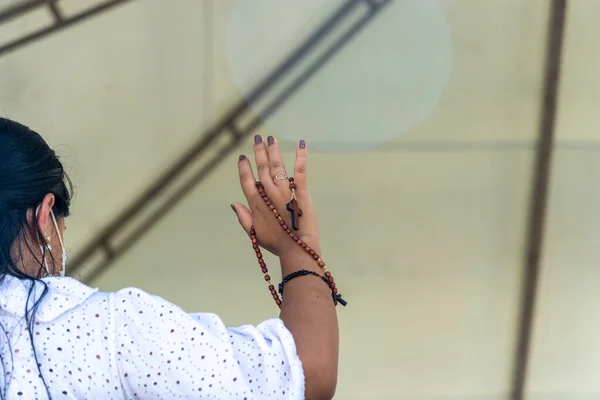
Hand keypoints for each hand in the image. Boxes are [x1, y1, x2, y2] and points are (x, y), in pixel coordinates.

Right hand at [231, 135, 320, 256]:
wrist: (296, 249)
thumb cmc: (276, 244)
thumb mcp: (255, 233)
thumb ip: (243, 217)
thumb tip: (233, 203)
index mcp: (257, 204)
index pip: (247, 181)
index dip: (244, 168)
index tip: (242, 157)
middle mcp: (269, 194)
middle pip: (262, 168)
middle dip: (259, 152)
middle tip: (257, 138)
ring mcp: (285, 192)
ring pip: (277, 166)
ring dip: (273, 150)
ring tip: (270, 138)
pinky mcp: (301, 193)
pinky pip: (300, 171)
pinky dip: (301, 156)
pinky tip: (301, 143)